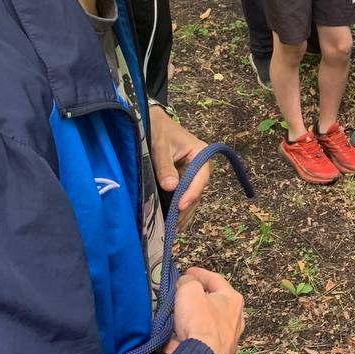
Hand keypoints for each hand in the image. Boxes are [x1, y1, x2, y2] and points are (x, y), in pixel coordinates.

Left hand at [149, 105, 211, 225]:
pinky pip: (183, 198)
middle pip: (196, 192)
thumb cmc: (158, 129)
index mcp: (201, 154)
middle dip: (185, 209)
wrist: (153, 122)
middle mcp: (201, 168)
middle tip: (173, 226)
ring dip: (182, 214)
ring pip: (191, 199)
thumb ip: (165, 165)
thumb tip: (171, 188)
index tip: (180, 206)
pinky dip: (178, 211)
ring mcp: (192, 176)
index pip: (200, 178)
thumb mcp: (159, 145)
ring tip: (172, 230)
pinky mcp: (183, 182)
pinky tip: (172, 225)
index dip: (191, 193)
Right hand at [165, 267, 244, 353]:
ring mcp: (228, 339)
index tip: (188, 272)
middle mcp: (235, 318)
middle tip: (183, 295)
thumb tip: (186, 282)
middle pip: (213, 303)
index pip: (216, 279)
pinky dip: (186, 341)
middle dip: (197, 298)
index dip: (199, 273)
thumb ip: (188, 282)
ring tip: (176, 319)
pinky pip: (199, 344)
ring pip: (206, 325)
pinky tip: (172, 343)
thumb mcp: (189, 291)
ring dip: (192, 321)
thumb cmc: (200, 322)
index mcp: (232, 299)